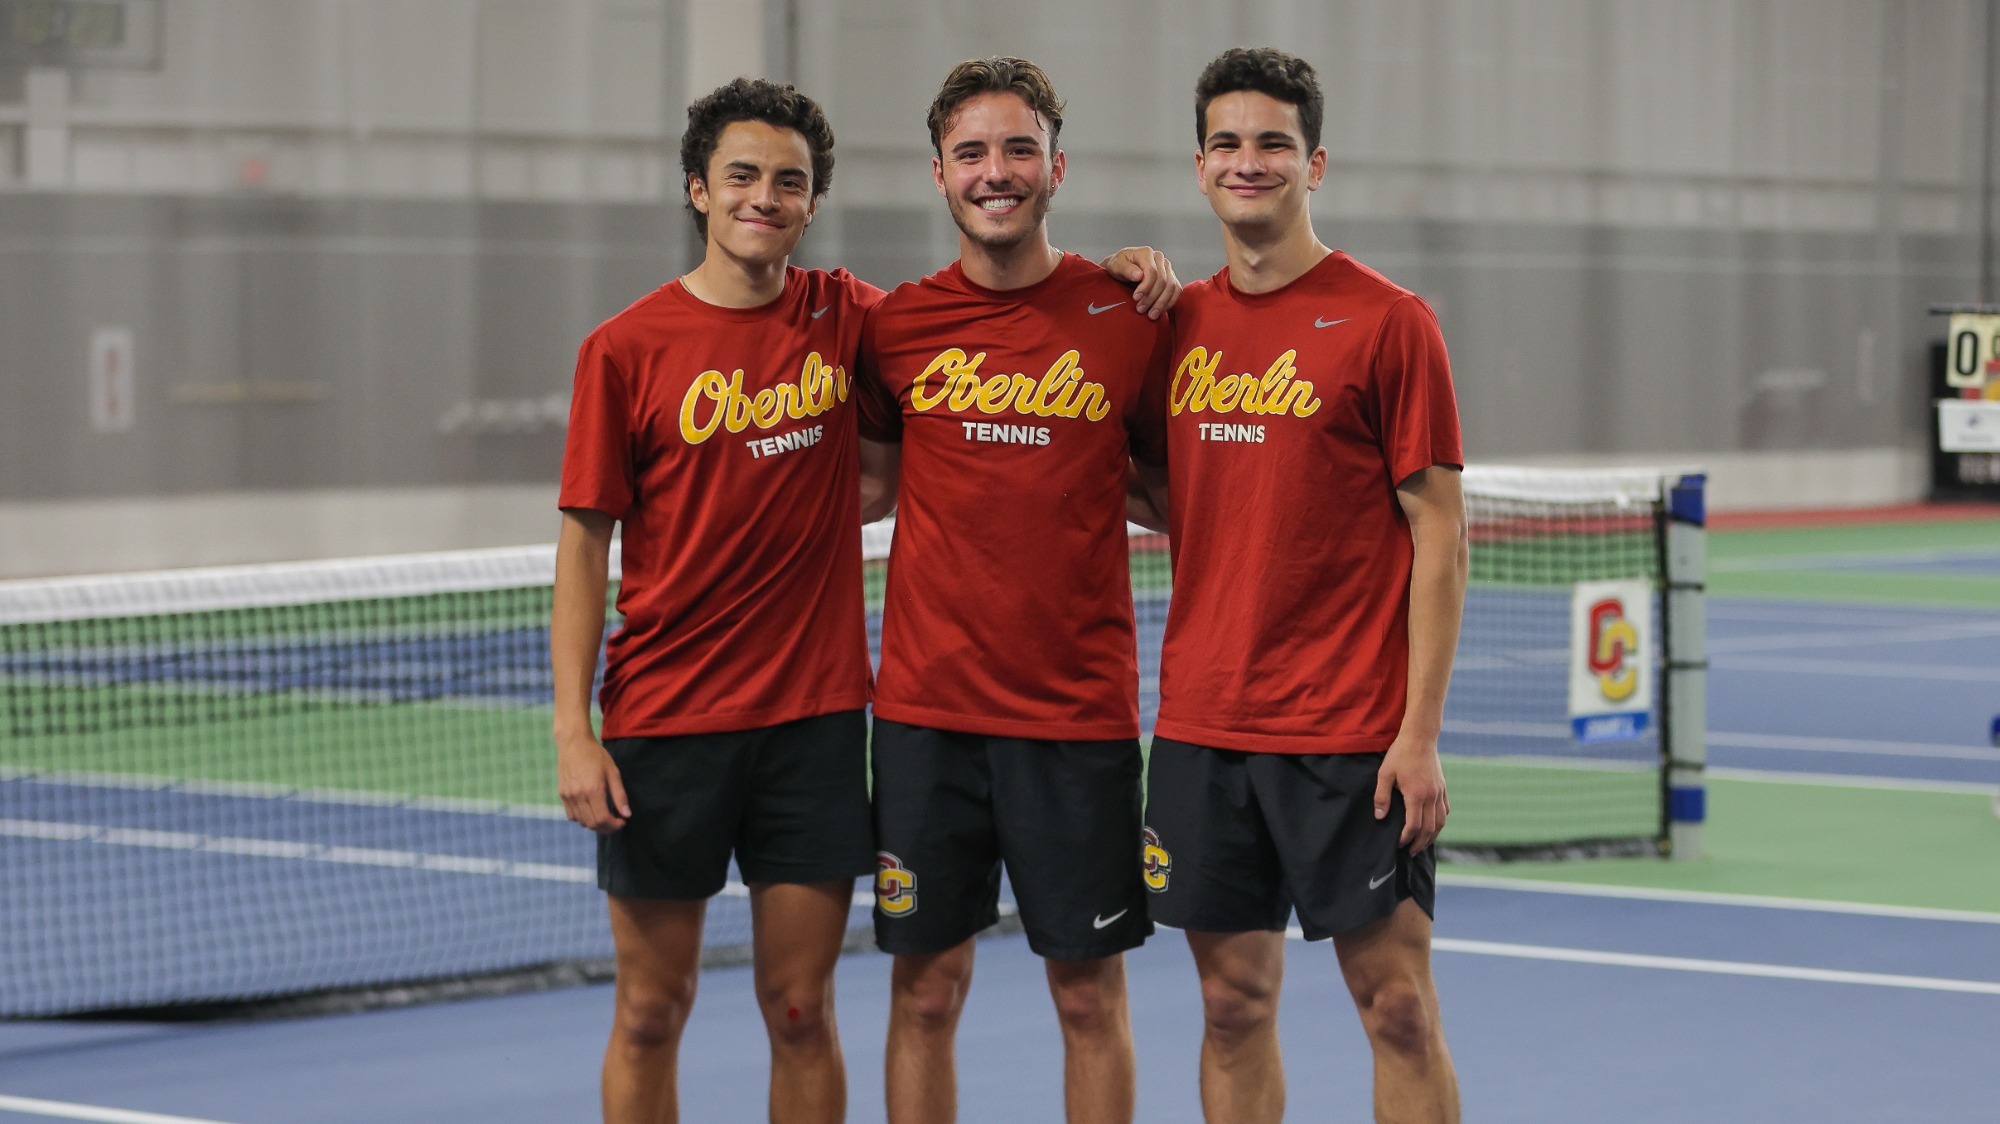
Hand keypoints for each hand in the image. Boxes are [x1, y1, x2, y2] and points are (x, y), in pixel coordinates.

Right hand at [556, 726, 630, 833]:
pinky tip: (591, 810)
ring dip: (595, 824)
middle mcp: (578, 795)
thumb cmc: (596, 755)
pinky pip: (572, 815)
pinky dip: (582, 818)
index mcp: (593, 789)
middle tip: (616, 822)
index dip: (614, 825)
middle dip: (606, 828)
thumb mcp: (613, 772)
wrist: (573, 743)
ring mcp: (568, 796)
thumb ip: (620, 795)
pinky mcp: (562, 794)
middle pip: (592, 824)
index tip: (622, 821)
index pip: (602, 819)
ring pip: (581, 822)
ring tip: (605, 816)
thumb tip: (627, 815)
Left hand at [1100, 246, 1181, 318]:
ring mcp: (1167, 268)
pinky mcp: (1171, 277)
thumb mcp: (1116, 266)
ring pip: (1171, 287)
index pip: (1152, 272)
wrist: (1123, 268)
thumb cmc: (1118, 266)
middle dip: (1152, 298)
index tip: (1135, 298)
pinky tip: (1160, 311)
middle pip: (1162, 281)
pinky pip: (1177, 290)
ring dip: (1162, 303)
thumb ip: (1126, 269)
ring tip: (1151, 315)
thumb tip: (1139, 275)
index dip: (1145, 287)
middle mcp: (1159, 258)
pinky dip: (1170, 302)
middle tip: (1141, 310)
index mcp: (1146, 253)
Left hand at [1374, 733, 1448, 854]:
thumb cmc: (1400, 754)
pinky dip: (1440, 822)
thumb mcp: (1385, 774)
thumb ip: (1382, 797)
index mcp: (1416, 795)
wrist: (1420, 737)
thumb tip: (1379, 817)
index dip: (1406, 838)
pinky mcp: (1443, 787)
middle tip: (1411, 852)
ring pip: (1440, 822)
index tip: (1399, 844)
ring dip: (1432, 836)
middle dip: (1420, 843)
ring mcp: (1439, 792)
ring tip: (1422, 844)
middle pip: (1430, 828)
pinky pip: (1445, 810)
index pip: (1414, 825)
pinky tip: (1434, 826)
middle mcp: (1431, 796)